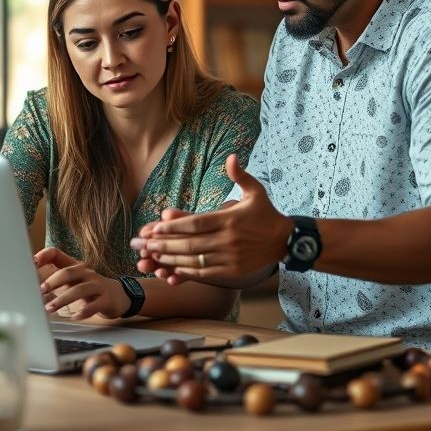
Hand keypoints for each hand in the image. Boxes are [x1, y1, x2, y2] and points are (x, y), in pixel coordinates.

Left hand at [35, 247, 130, 320]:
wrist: (118, 295)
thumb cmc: (89, 288)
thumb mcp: (73, 279)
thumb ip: (55, 276)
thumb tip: (31, 277)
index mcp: (75, 266)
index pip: (57, 254)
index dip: (44, 256)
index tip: (32, 263)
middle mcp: (86, 273)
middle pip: (68, 272)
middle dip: (53, 281)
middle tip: (41, 290)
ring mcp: (97, 285)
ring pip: (80, 290)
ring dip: (63, 299)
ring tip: (50, 308)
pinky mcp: (105, 299)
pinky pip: (94, 305)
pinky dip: (83, 311)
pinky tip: (75, 316)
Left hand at [131, 154, 291, 278]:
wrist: (286, 240)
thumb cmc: (266, 213)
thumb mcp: (255, 191)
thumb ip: (240, 175)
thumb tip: (231, 157)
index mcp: (230, 220)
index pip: (196, 223)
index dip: (174, 226)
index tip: (154, 227)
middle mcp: (228, 240)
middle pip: (190, 244)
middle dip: (165, 244)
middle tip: (144, 244)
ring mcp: (230, 257)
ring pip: (195, 260)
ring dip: (171, 259)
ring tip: (152, 256)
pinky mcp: (232, 271)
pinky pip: (205, 273)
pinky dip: (187, 272)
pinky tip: (172, 269)